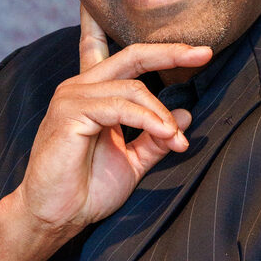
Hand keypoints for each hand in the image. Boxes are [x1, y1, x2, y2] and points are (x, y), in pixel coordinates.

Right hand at [12, 8, 210, 244]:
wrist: (56, 216)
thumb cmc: (87, 190)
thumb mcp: (132, 161)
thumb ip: (155, 138)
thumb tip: (185, 114)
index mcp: (94, 95)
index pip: (116, 54)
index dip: (149, 43)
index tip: (190, 44)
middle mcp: (81, 88)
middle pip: (132, 56)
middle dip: (170, 52)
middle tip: (204, 54)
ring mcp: (72, 97)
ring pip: (132, 88)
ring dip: (161, 114)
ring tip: (177, 140)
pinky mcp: (70, 113)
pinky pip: (120, 107)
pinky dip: (148, 120)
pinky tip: (166, 136)